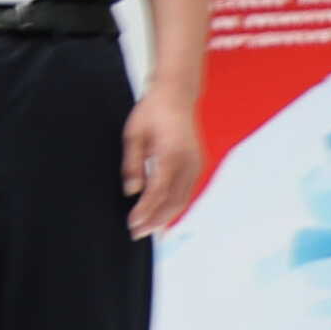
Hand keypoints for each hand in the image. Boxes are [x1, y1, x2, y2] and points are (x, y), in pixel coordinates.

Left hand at [121, 86, 210, 240]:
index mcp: (171, 154)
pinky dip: (176, 206)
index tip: (132, 224)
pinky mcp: (198, 164)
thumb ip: (132, 164)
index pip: (157, 192)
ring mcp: (196, 164)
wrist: (177, 95)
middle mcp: (188, 162)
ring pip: (183, 199)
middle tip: (137, 233)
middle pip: (173, 201)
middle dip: (155, 220)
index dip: (145, 211)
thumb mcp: (134, 134)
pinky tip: (163, 214)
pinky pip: (188, 191)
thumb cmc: (152, 112)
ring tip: (149, 229)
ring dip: (166, 217)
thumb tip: (132, 191)